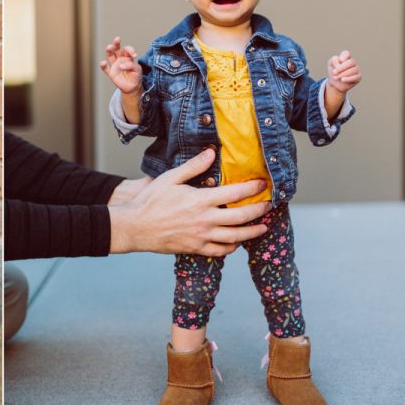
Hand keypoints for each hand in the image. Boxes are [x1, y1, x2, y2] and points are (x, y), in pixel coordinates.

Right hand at [99, 36, 141, 94]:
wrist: (133, 87)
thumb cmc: (135, 75)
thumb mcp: (137, 69)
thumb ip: (131, 65)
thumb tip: (121, 65)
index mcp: (127, 56)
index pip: (127, 50)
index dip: (130, 50)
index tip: (134, 55)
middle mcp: (120, 59)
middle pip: (116, 49)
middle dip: (116, 43)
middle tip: (117, 39)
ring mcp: (114, 65)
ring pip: (110, 56)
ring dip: (109, 51)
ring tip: (109, 47)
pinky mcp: (111, 73)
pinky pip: (106, 69)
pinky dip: (103, 65)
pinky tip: (103, 63)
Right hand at [108, 149, 270, 256]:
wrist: (135, 227)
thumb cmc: (150, 201)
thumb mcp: (170, 178)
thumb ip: (193, 167)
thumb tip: (211, 153)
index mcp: (200, 200)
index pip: (235, 194)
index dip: (252, 188)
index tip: (263, 183)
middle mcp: (204, 220)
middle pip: (241, 217)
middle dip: (259, 211)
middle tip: (269, 206)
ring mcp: (201, 237)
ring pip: (235, 237)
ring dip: (252, 232)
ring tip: (262, 228)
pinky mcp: (195, 249)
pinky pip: (220, 251)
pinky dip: (232, 247)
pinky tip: (236, 242)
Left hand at [326, 50, 360, 93]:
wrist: (335, 84)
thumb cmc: (334, 72)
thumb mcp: (330, 64)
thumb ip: (334, 60)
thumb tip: (340, 63)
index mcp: (346, 57)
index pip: (346, 53)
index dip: (342, 57)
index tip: (338, 62)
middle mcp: (353, 62)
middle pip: (351, 62)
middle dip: (341, 68)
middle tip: (334, 72)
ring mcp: (357, 69)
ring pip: (353, 70)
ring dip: (342, 74)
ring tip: (336, 77)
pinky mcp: (358, 77)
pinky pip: (356, 77)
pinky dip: (348, 78)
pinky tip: (342, 80)